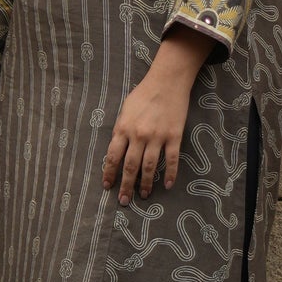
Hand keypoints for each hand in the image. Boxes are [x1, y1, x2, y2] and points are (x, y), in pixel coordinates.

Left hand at [102, 25, 213, 203]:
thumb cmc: (144, 93)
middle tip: (123, 201)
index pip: (112, 157)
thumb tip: (117, 148)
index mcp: (123, 128)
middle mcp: (138, 135)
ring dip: (145, 184)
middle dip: (125, 186)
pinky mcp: (174, 136)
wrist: (167, 81)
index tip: (107, 187)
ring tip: (143, 195)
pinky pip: (171, 160)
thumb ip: (121, 129)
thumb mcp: (125, 109)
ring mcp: (157, 137)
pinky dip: (170, 174)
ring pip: (149, 167)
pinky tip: (168, 185)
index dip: (109, 174)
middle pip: (130, 166)